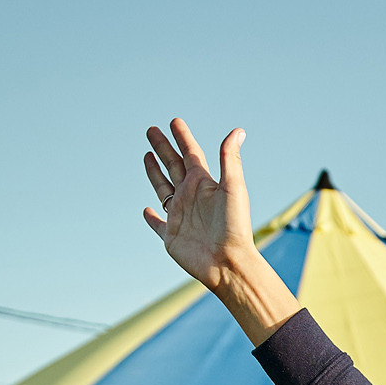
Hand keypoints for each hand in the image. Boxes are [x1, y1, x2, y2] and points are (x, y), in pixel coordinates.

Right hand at [141, 118, 252, 289]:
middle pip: (172, 165)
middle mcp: (191, 196)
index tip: (174, 121)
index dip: (182, 137)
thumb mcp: (232, 187)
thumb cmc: (234, 226)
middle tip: (152, 130)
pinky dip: (151, 217)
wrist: (228, 263)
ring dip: (154, 172)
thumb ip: (230, 158)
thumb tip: (238, 130)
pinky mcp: (171, 236)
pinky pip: (157, 224)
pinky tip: (147, 210)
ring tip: (147, 155)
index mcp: (204, 183)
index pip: (190, 154)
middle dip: (162, 147)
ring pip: (162, 188)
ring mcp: (180, 215)